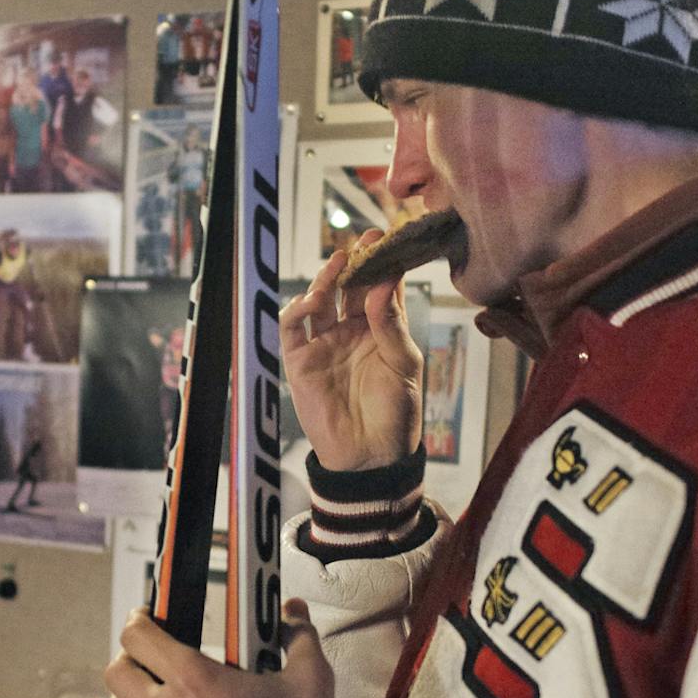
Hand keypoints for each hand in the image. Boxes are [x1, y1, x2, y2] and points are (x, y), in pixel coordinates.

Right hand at [278, 235, 423, 471]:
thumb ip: (392, 326)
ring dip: (327, 279)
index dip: (383, 264)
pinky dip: (298, 309)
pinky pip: (292, 328)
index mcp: (381, 331)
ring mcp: (324, 345)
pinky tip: (313, 301)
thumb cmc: (397, 414)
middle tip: (365, 240)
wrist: (370, 457)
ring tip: (339, 263)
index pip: (381, 289)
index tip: (388, 241)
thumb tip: (383, 285)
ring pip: (320, 301)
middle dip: (356, 263)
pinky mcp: (300, 361)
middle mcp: (351, 332)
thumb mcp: (405, 366)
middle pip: (349, 288)